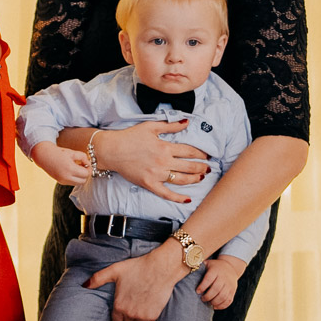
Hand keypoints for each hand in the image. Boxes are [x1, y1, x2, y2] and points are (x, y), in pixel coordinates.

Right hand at [31, 141, 89, 185]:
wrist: (45, 156)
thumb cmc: (59, 153)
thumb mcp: (73, 152)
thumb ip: (83, 157)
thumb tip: (88, 164)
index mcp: (70, 168)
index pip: (86, 174)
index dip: (89, 169)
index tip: (87, 164)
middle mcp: (66, 177)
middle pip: (83, 181)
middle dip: (85, 174)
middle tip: (84, 167)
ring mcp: (63, 181)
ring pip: (78, 183)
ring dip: (80, 177)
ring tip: (77, 168)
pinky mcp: (61, 182)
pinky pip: (72, 183)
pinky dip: (75, 178)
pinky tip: (72, 171)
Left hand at [85, 239, 187, 320]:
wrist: (160, 268)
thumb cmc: (137, 267)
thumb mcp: (115, 270)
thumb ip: (98, 279)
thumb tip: (83, 285)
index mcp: (118, 305)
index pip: (116, 319)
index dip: (119, 311)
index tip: (124, 303)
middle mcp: (129, 314)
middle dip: (128, 313)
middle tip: (134, 299)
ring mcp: (141, 316)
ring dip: (138, 315)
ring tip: (141, 300)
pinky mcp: (153, 316)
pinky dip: (147, 318)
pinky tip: (148, 305)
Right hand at [92, 122, 208, 200]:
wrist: (112, 150)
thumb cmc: (130, 137)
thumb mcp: (151, 127)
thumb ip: (170, 125)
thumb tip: (186, 122)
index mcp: (165, 147)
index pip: (190, 151)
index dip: (201, 153)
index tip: (207, 155)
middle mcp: (164, 162)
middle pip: (189, 166)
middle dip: (202, 167)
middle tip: (208, 168)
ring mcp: (157, 174)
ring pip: (181, 179)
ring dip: (194, 179)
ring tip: (201, 178)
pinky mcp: (149, 184)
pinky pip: (166, 193)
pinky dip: (178, 197)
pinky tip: (187, 199)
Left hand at [197, 254, 243, 309]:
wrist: (231, 267)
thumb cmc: (215, 267)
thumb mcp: (207, 263)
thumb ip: (199, 267)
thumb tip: (185, 269)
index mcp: (216, 270)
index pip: (209, 279)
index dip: (203, 286)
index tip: (197, 291)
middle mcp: (224, 278)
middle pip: (216, 289)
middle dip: (208, 296)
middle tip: (202, 299)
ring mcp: (230, 285)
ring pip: (223, 296)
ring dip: (214, 302)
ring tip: (208, 302)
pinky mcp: (233, 291)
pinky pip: (228, 301)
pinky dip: (221, 306)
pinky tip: (214, 306)